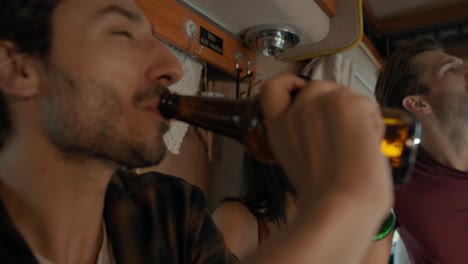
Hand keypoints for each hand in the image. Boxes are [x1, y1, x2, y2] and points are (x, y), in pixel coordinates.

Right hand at [259, 74, 391, 218]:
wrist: (340, 205)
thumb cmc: (322, 197)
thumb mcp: (295, 162)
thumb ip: (300, 138)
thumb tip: (324, 130)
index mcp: (278, 127)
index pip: (272, 87)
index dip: (288, 84)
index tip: (300, 91)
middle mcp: (296, 109)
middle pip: (318, 88)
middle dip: (334, 102)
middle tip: (345, 131)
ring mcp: (322, 103)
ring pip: (346, 95)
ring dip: (357, 114)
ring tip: (360, 144)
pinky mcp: (349, 104)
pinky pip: (368, 104)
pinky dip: (373, 121)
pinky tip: (370, 144)